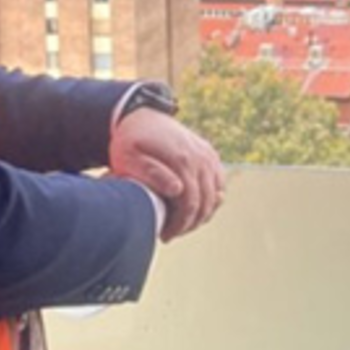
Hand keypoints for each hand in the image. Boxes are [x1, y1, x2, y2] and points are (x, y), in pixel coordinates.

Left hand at [111, 108, 225, 241]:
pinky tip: (195, 209)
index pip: (190, 204)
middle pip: (206, 202)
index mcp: (182, 160)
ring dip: (202, 214)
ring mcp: (208, 155)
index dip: (179, 224)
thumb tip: (178, 190)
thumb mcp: (130, 158)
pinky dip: (212, 200)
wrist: (142, 114)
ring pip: (216, 195)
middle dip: (190, 223)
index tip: (164, 235)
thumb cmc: (131, 140)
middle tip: (170, 234)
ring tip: (181, 224)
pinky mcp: (210, 154)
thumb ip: (152, 173)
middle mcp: (200, 157)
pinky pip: (219, 183)